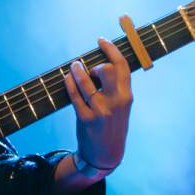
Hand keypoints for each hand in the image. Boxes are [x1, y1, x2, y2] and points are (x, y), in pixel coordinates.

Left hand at [66, 37, 132, 172]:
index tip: (101, 40)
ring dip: (77, 70)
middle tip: (89, 69)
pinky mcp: (85, 118)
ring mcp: (100, 111)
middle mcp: (116, 102)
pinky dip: (69, 83)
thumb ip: (116, 86)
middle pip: (107, 70)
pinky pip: (74, 95)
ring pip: (86, 82)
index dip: (111, 49)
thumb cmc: (113, 123)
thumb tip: (101, 61)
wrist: (106, 154)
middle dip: (95, 64)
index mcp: (127, 96)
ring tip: (74, 66)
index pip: (121, 66)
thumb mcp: (121, 105)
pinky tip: (68, 78)